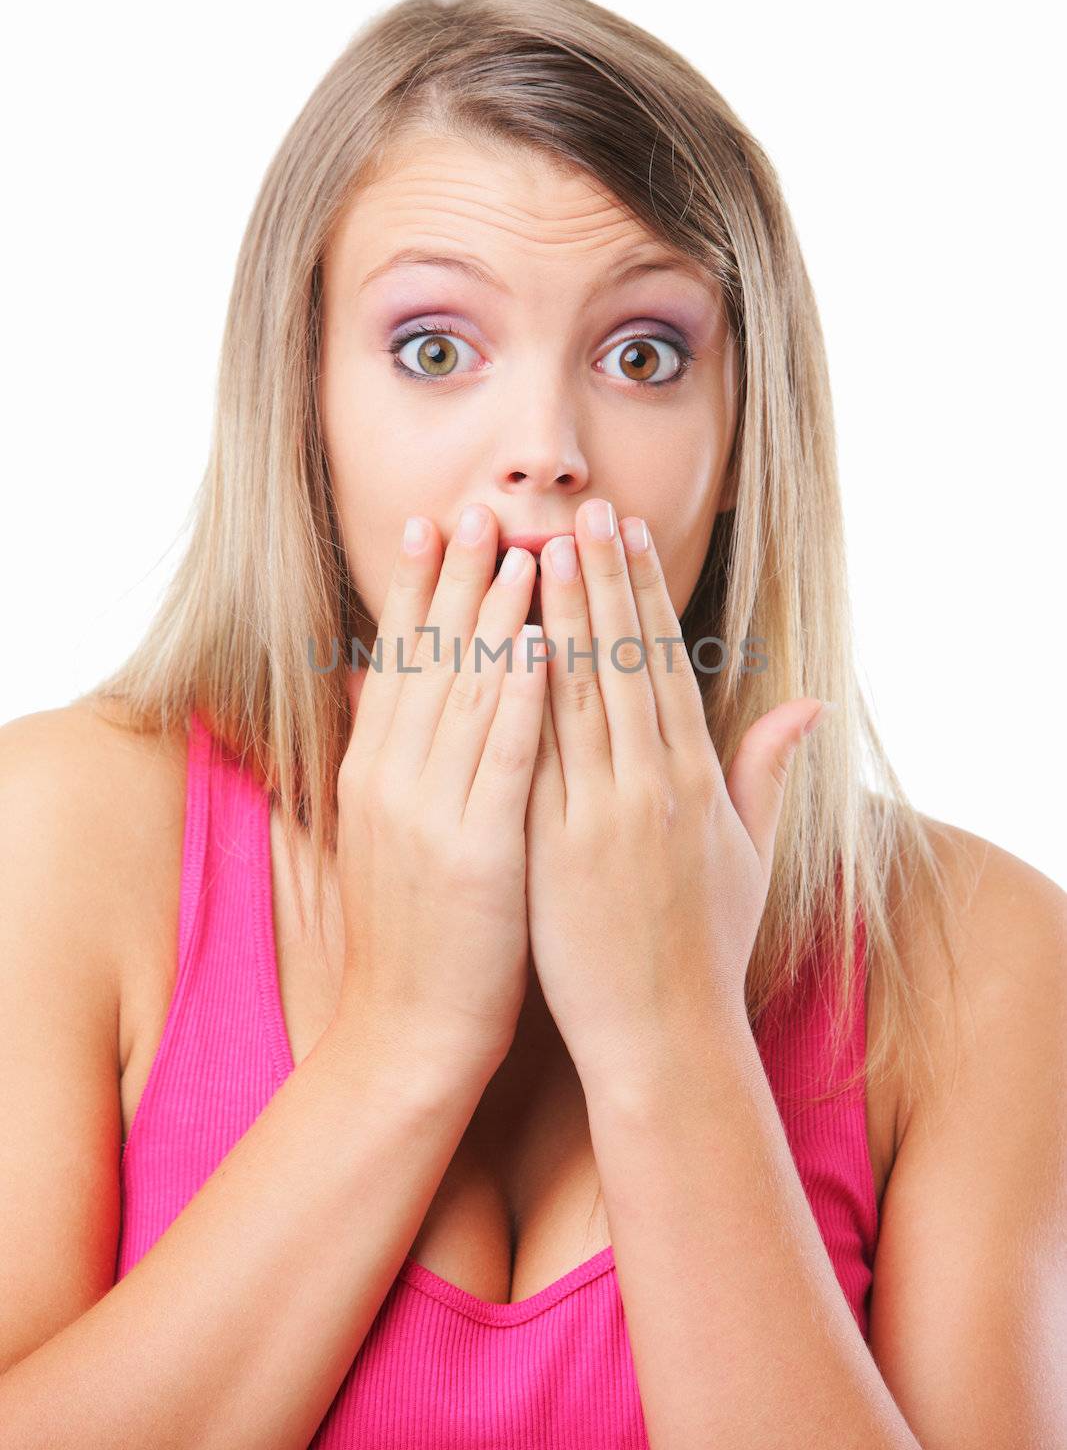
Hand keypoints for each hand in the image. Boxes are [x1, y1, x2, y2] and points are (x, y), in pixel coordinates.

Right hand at [335, 506, 545, 1085]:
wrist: (409, 1030)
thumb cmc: (415, 930)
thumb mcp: (384, 834)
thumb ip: (389, 756)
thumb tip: (378, 687)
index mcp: (374, 773)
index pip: (398, 661)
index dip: (416, 589)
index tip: (432, 524)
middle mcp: (392, 782)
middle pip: (428, 661)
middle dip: (455, 580)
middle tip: (477, 508)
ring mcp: (430, 815)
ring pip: (466, 698)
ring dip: (497, 620)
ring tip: (526, 552)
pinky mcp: (476, 853)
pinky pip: (503, 762)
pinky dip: (521, 699)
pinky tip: (543, 646)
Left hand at [524, 497, 828, 1086]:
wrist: (663, 1038)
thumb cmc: (706, 946)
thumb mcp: (753, 856)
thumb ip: (768, 772)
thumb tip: (807, 705)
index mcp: (696, 780)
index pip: (665, 663)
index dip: (643, 594)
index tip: (625, 535)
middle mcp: (650, 787)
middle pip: (619, 663)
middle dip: (597, 581)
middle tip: (577, 511)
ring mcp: (597, 817)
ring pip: (573, 697)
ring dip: (554, 617)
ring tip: (534, 549)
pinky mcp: (547, 850)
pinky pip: (527, 757)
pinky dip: (512, 696)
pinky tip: (495, 645)